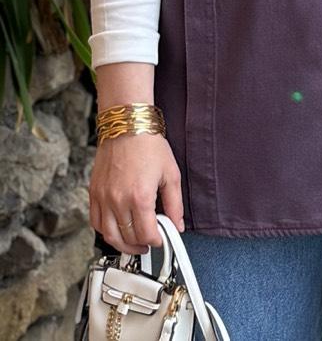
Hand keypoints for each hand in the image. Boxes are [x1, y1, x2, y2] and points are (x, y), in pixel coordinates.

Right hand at [89, 132, 183, 254]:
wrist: (127, 127)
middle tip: (149, 244)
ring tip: (133, 244)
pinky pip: (95, 222)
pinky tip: (116, 230)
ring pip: (108, 235)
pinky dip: (105, 231)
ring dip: (121, 245)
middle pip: (127, 238)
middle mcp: (118, 200)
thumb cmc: (148, 145)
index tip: (161, 239)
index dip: (156, 241)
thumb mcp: (171, 174)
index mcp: (140, 196)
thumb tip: (177, 224)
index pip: (146, 234)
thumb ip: (175, 204)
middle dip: (140, 245)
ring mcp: (103, 198)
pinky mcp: (93, 193)